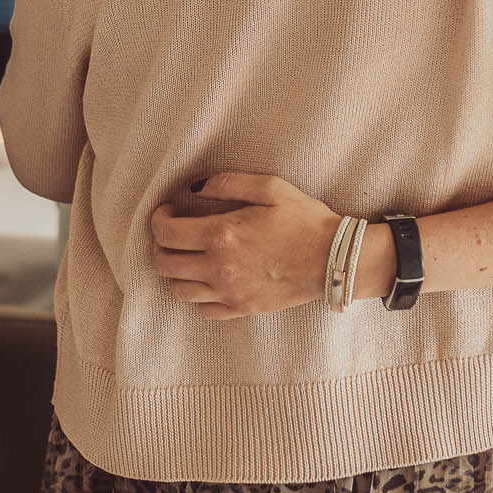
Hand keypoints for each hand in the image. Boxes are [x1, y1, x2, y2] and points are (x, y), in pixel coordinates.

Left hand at [149, 172, 341, 318]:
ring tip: (185, 256)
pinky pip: (202, 309)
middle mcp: (219, 267)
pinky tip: (205, 279)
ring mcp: (229, 292)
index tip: (167, 210)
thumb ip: (228, 183)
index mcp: (222, 234)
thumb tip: (195, 187)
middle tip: (172, 232)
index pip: (166, 233)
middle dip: (159, 245)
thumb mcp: (270, 188)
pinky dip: (195, 295)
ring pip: (178, 290)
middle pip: (164, 263)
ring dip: (174, 272)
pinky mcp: (241, 309)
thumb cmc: (306, 220)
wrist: (334, 259)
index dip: (158, 219)